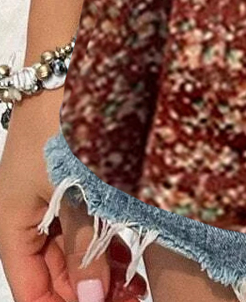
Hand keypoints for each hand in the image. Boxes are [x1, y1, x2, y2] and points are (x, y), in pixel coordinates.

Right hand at [0, 92, 143, 300]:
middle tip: (129, 301)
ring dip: (100, 273)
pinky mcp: (78, 178)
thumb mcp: (76, 191)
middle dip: (85, 293)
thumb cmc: (65, 124)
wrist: (75, 64)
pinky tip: (133, 258)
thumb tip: (88, 301)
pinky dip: (106, 243)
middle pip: (52, 274)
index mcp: (12, 221)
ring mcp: (53, 195)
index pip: (29, 288)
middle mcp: (29, 212)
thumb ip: (83, 247)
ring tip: (136, 288)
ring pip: (73, 251)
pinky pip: (86, 224)